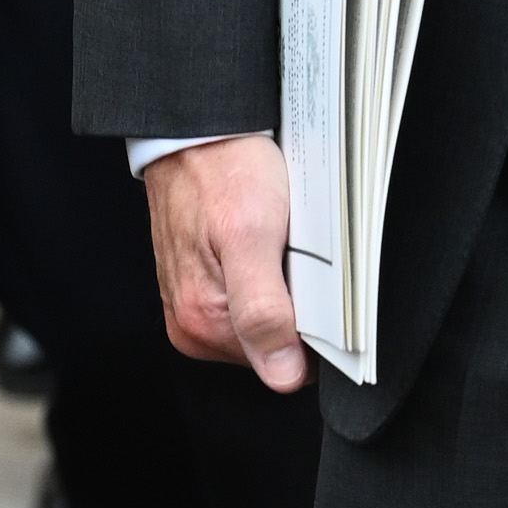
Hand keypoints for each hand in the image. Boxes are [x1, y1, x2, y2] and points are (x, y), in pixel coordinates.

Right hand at [144, 136, 308, 394]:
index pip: (286, 365)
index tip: (311, 284)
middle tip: (291, 253)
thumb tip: (282, 376)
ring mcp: (198, 306)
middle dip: (298, 306)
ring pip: (270, 321)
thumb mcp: (252, 236)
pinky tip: (267, 242)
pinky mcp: (206, 286)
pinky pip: (256, 298)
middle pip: (277, 344)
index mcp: (203, 323)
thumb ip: (263, 311)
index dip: (313, 330)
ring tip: (276, 242)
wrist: (198, 131)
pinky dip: (273, 274)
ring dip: (286, 287)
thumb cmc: (224, 170)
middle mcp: (194, 324)